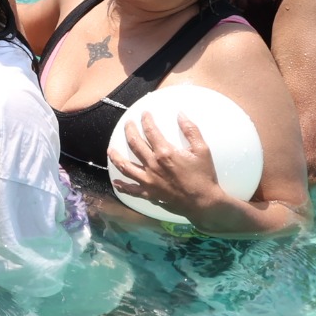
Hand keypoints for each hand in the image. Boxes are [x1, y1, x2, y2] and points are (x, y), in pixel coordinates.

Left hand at [107, 107, 228, 216]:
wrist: (203, 202)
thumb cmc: (204, 176)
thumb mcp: (202, 149)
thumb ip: (191, 130)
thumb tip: (180, 114)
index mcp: (165, 153)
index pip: (150, 131)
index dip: (146, 120)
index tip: (144, 114)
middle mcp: (152, 165)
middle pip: (134, 144)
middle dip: (129, 131)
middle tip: (128, 124)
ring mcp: (148, 180)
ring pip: (126, 166)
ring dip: (116, 157)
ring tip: (111, 150)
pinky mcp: (149, 193)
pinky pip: (131, 190)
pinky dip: (122, 186)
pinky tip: (116, 182)